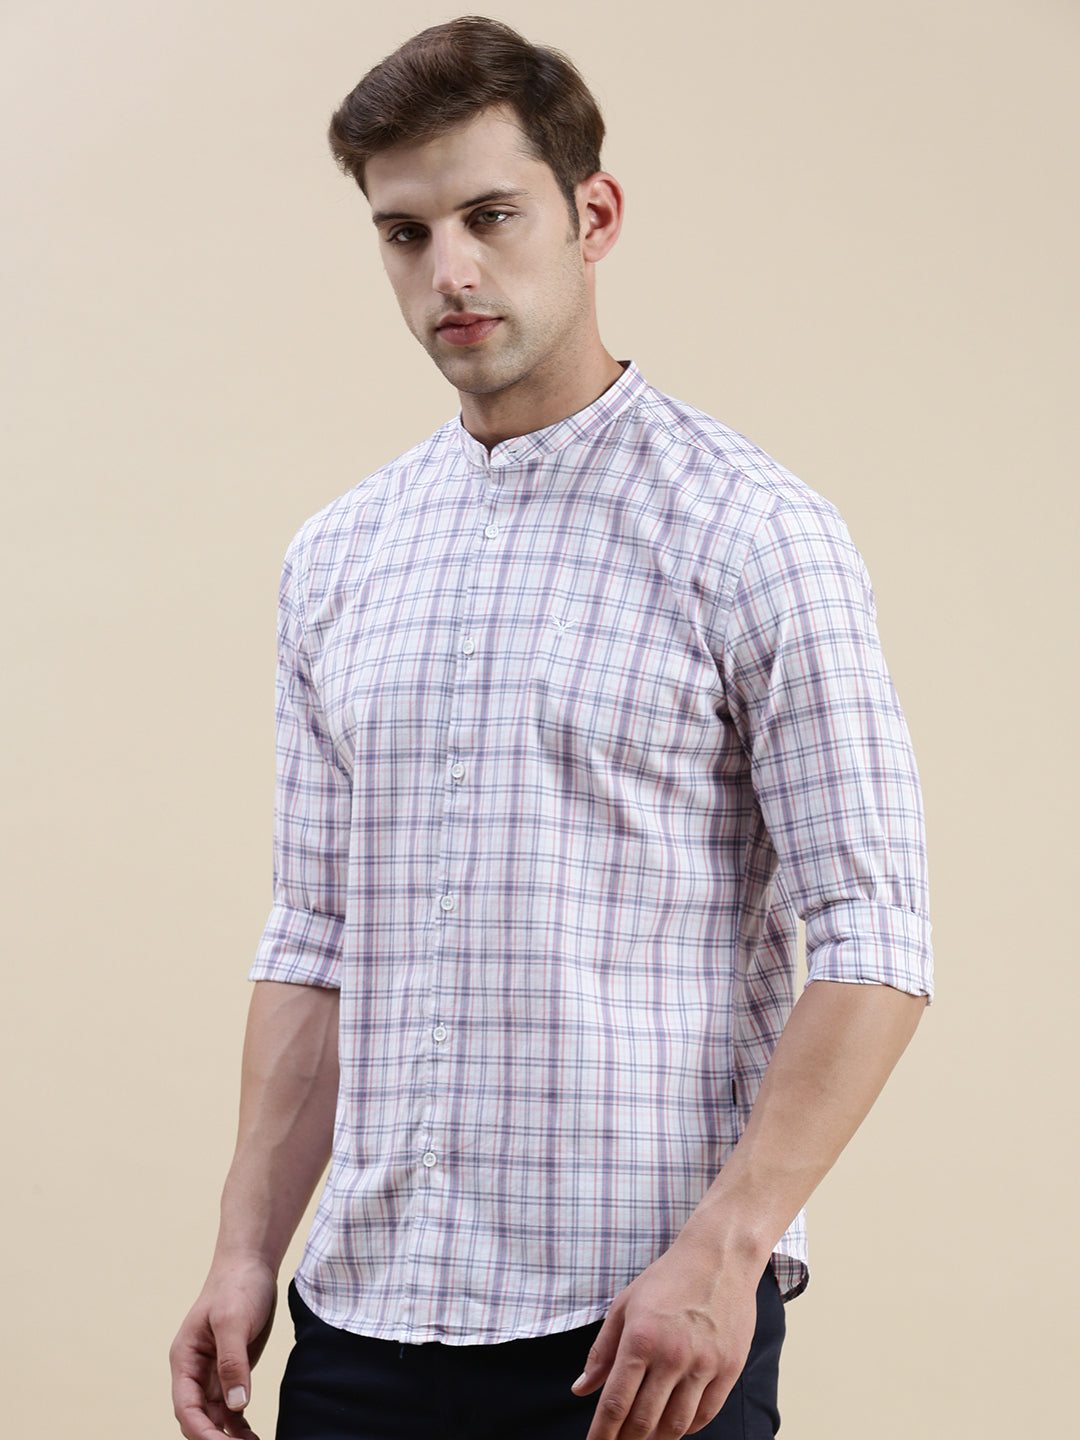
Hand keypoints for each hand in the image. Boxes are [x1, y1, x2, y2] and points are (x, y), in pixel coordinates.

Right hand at [170, 1257, 277, 1439]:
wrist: (251, 1264)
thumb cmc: (237, 1285)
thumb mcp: (233, 1320)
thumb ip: (232, 1362)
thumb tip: (236, 1405)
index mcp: (185, 1359)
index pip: (187, 1408)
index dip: (202, 1433)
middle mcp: (195, 1371)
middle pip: (198, 1419)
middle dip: (216, 1439)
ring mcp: (213, 1373)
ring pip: (215, 1418)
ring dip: (229, 1437)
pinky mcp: (232, 1370)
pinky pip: (231, 1408)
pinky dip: (239, 1425)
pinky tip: (253, 1437)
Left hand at [571, 1235, 759, 1439]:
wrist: (719, 1257)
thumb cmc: (667, 1279)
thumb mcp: (625, 1305)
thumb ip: (602, 1351)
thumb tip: (580, 1390)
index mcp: (640, 1338)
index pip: (615, 1402)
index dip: (602, 1433)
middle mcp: (672, 1356)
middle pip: (644, 1420)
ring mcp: (704, 1364)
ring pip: (676, 1424)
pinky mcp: (729, 1368)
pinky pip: (705, 1414)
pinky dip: (687, 1428)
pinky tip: (674, 1425)